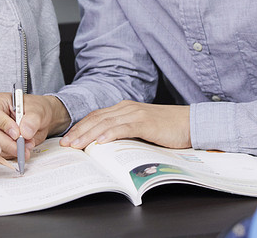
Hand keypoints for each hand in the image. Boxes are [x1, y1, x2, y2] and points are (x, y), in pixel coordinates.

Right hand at [0, 93, 70, 158]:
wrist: (40, 119)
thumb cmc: (36, 109)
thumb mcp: (38, 110)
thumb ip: (32, 119)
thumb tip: (25, 132)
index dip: (4, 125)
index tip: (17, 134)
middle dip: (9, 143)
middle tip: (23, 146)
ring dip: (13, 150)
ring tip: (28, 145)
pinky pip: (1, 153)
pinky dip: (13, 154)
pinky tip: (24, 149)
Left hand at [60, 101, 190, 149]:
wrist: (190, 122)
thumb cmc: (168, 128)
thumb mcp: (141, 129)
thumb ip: (125, 133)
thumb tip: (105, 147)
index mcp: (124, 109)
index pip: (96, 117)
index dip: (80, 127)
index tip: (68, 139)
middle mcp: (127, 108)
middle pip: (96, 119)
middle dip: (79, 131)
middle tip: (65, 144)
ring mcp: (136, 113)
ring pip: (106, 123)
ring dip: (89, 134)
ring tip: (77, 145)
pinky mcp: (146, 122)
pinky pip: (124, 128)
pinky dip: (110, 134)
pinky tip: (100, 142)